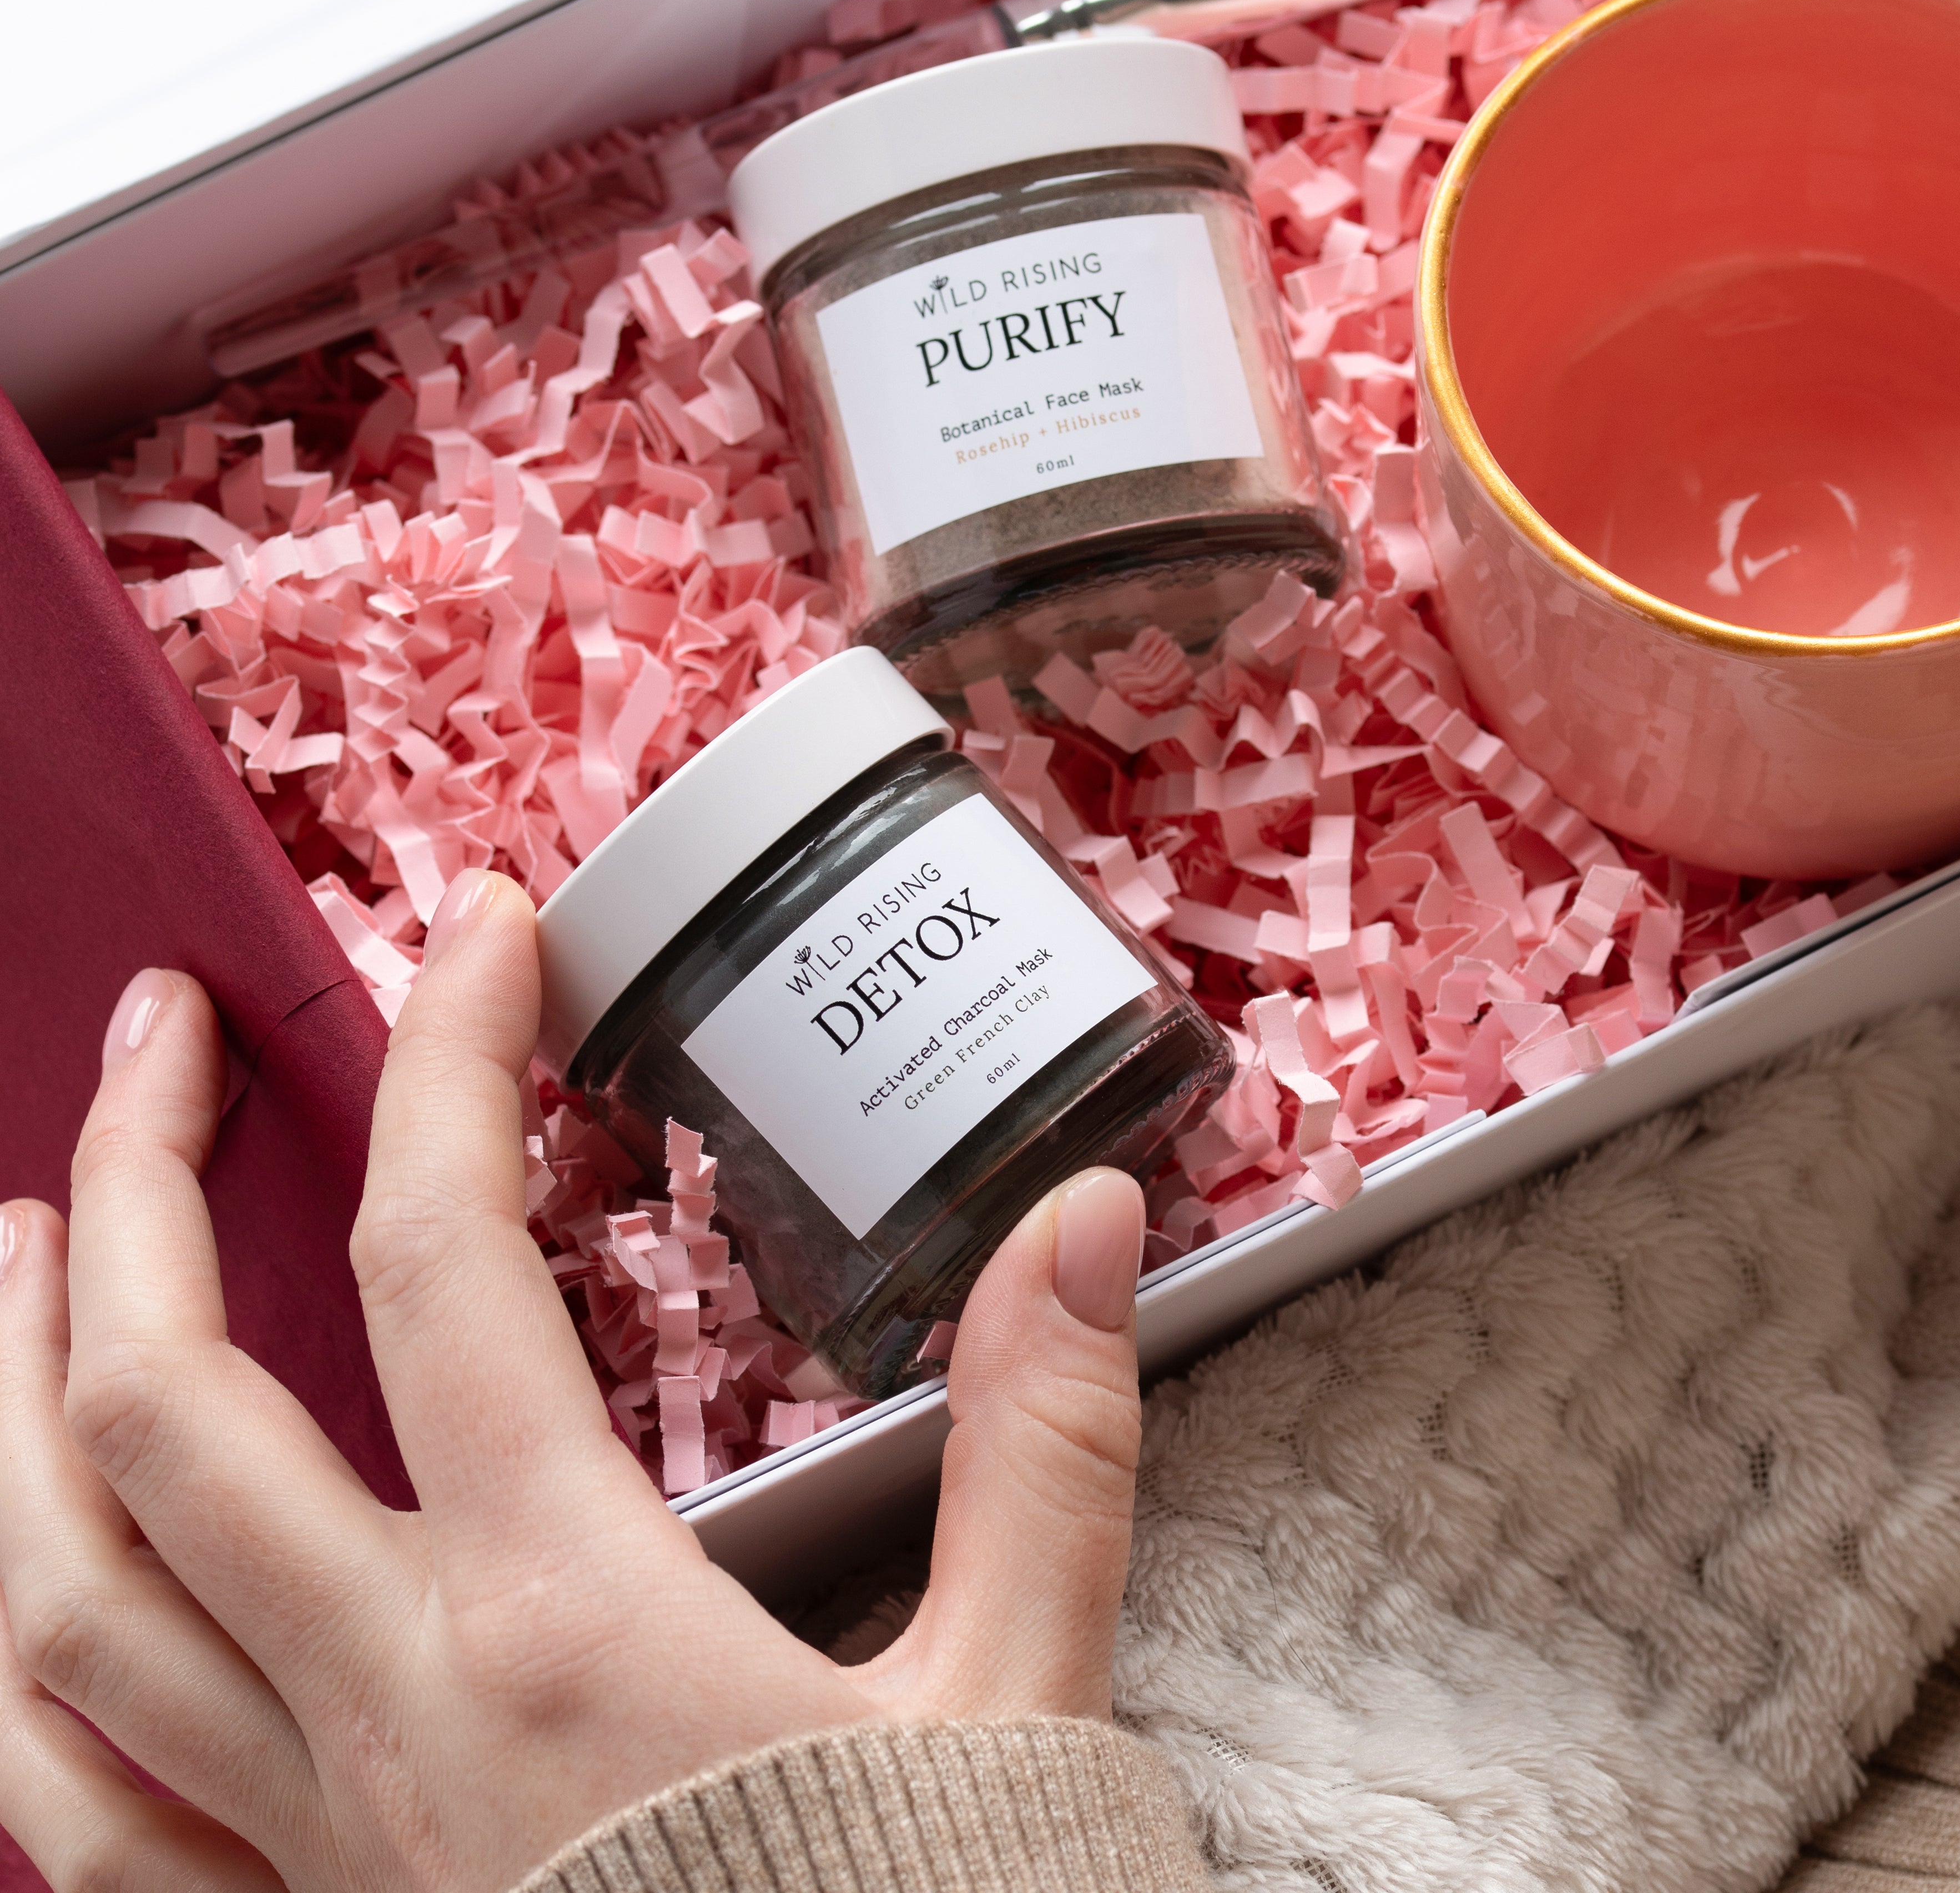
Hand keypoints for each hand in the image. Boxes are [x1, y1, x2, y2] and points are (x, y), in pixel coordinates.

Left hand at [0, 868, 1148, 1890]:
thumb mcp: (1021, 1707)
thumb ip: (1048, 1448)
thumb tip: (1079, 1224)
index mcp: (560, 1625)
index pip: (438, 1270)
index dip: (446, 1064)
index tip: (481, 931)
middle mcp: (381, 1715)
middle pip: (163, 1408)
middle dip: (137, 1182)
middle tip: (156, 1028)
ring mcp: (297, 1849)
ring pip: (49, 1594)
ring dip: (6, 1393)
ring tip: (15, 1242)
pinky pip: (58, 1812)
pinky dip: (8, 1665)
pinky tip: (8, 1578)